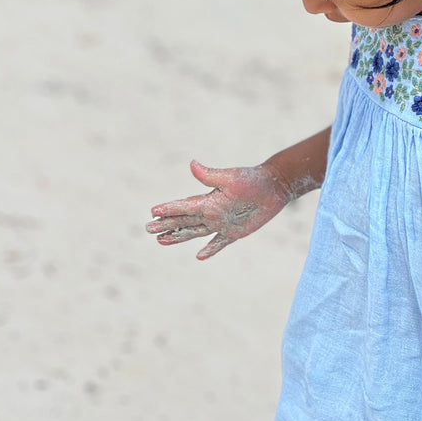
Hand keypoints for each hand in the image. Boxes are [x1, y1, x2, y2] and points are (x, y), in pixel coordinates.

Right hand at [146, 160, 291, 259]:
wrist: (273, 186)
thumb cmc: (252, 179)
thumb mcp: (229, 178)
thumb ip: (209, 175)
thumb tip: (191, 163)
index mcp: (208, 200)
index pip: (183, 206)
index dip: (168, 209)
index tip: (152, 212)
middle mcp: (212, 212)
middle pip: (184, 221)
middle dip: (167, 225)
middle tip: (148, 229)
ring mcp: (222, 223)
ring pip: (195, 232)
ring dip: (179, 236)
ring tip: (161, 241)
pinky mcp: (235, 232)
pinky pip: (220, 243)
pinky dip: (211, 249)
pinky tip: (199, 257)